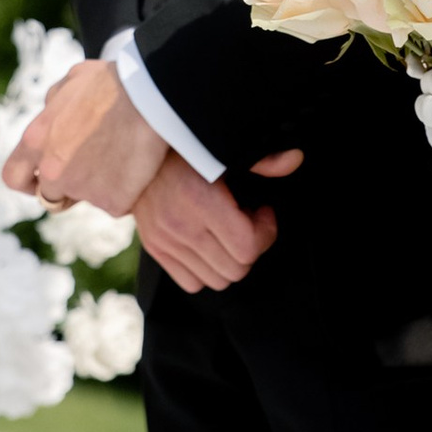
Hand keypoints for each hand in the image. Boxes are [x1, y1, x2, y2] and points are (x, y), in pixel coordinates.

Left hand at [2, 61, 166, 217]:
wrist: (152, 95)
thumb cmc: (114, 82)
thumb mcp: (70, 82)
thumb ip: (53, 107)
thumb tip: (51, 116)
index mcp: (36, 140)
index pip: (13, 176)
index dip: (27, 183)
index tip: (40, 182)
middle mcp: (53, 171)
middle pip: (51, 195)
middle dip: (69, 185)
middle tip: (96, 164)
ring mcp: (83, 190)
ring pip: (87, 197)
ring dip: (100, 185)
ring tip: (123, 155)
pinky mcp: (113, 202)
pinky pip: (116, 203)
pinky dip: (126, 191)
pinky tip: (138, 166)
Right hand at [133, 150, 297, 293]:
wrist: (137, 151)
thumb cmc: (187, 149)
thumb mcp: (222, 150)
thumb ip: (262, 158)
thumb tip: (295, 159)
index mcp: (201, 200)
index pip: (248, 247)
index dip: (266, 232)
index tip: (262, 212)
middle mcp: (181, 225)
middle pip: (236, 269)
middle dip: (250, 247)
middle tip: (247, 223)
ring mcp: (165, 241)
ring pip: (217, 280)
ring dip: (229, 260)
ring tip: (227, 233)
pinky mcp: (155, 249)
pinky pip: (192, 283)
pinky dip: (206, 270)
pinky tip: (209, 243)